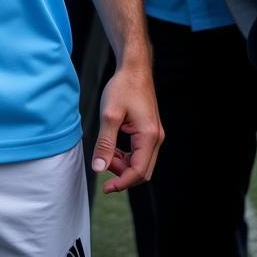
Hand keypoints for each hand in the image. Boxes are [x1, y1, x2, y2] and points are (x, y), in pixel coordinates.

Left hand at [91, 62, 163, 192]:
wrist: (134, 69)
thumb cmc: (123, 87)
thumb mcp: (109, 115)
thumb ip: (105, 143)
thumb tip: (99, 168)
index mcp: (149, 136)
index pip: (138, 171)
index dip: (122, 183)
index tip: (105, 188)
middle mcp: (156, 138)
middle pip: (142, 171)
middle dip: (121, 173)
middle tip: (102, 163)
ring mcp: (155, 135)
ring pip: (141, 163)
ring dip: (123, 164)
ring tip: (106, 152)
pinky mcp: (150, 132)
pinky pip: (140, 153)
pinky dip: (126, 156)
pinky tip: (113, 148)